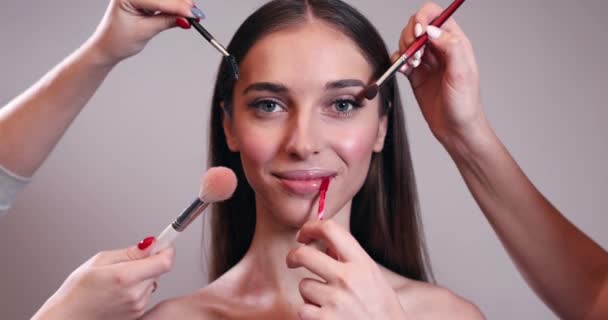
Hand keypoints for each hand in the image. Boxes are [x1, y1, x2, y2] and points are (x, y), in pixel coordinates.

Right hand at [33, 237, 174, 319]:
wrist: (68, 318)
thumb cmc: (77, 291)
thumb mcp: (100, 261)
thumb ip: (130, 253)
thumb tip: (151, 243)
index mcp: (126, 277)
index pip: (164, 261)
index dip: (167, 250)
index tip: (164, 243)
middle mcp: (135, 294)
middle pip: (158, 271)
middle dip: (149, 262)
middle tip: (128, 263)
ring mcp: (137, 306)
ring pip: (152, 283)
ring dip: (142, 277)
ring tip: (118, 281)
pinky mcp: (137, 315)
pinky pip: (145, 295)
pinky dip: (137, 290)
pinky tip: (118, 292)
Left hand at [87, 0, 202, 65]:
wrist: (107, 46)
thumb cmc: (118, 40)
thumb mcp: (145, 31)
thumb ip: (167, 21)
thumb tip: (187, 18)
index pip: (158, 0)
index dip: (178, 7)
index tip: (194, 14)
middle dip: (181, 4)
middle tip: (196, 14)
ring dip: (179, 4)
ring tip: (192, 15)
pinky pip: (163, 0)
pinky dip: (174, 5)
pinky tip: (185, 10)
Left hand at [287, 220, 404, 319]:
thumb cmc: (382, 311)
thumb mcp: (373, 278)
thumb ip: (351, 260)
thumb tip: (324, 244)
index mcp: (361, 263)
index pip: (330, 229)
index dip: (311, 227)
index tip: (304, 234)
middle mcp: (347, 278)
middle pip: (304, 254)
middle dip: (293, 256)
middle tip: (292, 260)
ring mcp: (334, 300)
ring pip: (304, 285)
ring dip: (310, 293)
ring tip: (328, 302)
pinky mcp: (324, 319)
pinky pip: (303, 308)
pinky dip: (310, 313)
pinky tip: (325, 316)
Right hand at [397, 2, 485, 145]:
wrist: (455, 129)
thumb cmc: (464, 105)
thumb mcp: (462, 74)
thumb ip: (451, 47)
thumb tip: (432, 31)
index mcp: (455, 42)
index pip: (436, 15)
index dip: (423, 19)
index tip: (417, 35)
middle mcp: (440, 48)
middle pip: (417, 25)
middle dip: (410, 37)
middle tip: (416, 57)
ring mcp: (427, 60)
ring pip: (407, 41)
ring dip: (404, 50)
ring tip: (413, 66)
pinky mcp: (415, 73)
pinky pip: (400, 58)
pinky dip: (398, 62)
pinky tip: (405, 72)